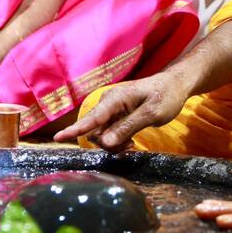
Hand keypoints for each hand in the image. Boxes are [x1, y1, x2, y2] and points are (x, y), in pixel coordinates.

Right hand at [54, 74, 188, 151]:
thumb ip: (127, 127)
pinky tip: (130, 141)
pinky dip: (117, 141)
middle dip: (107, 144)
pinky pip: (109, 134)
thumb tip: (105, 142)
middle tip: (130, 146)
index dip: (74, 130)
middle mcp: (108, 104)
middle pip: (95, 131)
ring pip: (102, 135)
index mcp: (114, 100)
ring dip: (114, 144)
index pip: (91, 118)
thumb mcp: (151, 113)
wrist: (174, 86)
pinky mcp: (116, 116)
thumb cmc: (165, 96)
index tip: (57, 138)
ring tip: (132, 143)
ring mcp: (111, 111)